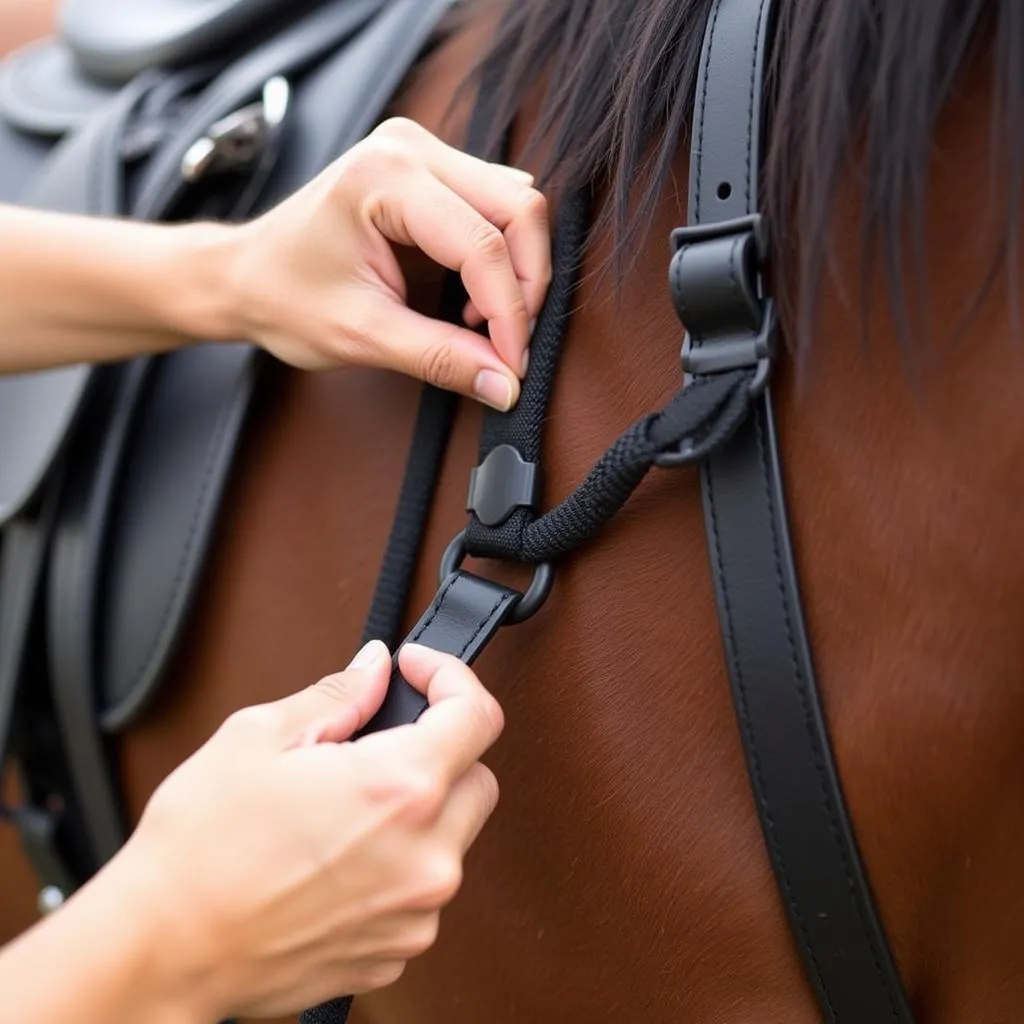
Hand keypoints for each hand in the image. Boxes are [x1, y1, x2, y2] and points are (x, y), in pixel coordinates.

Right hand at [103, 641, 503, 1019]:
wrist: (163, 951)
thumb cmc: (199, 851)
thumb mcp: (259, 737)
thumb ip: (338, 694)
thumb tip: (374, 669)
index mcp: (399, 789)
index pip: (478, 715)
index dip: (451, 678)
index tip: (419, 672)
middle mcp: (425, 856)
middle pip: (479, 778)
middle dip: (443, 749)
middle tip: (385, 740)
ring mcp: (415, 912)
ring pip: (456, 838)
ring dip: (422, 810)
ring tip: (349, 805)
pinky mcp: (398, 950)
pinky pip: (423, 890)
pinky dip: (400, 865)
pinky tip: (342, 856)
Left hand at [226, 117, 549, 409]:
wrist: (246, 275)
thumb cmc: (285, 297)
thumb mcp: (362, 335)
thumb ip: (439, 357)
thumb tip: (504, 384)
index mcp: (383, 178)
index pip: (482, 242)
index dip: (509, 312)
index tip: (511, 365)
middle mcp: (408, 148)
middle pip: (517, 207)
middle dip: (525, 283)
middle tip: (508, 344)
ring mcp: (421, 151)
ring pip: (516, 202)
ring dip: (518, 268)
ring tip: (484, 321)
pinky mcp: (430, 169)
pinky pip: (497, 203)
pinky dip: (502, 254)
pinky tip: (475, 294)